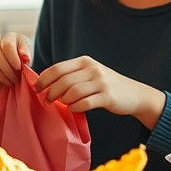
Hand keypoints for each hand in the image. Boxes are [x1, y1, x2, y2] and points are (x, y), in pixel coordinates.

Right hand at [0, 32, 31, 97]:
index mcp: (11, 38)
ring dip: (6, 72)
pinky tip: (7, 81)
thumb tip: (25, 57)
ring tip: (15, 79)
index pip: (8, 44)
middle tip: (19, 76)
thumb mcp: (29, 60)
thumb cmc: (24, 69)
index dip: (13, 57)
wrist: (17, 83)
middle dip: (11, 66)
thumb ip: (27, 56)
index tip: (20, 67)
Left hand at [35, 55, 165, 127]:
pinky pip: (85, 103)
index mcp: (84, 61)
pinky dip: (75, 107)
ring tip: (62, 104)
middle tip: (47, 100)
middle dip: (51, 92)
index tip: (37, 88)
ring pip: (72, 92)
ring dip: (63, 100)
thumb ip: (71, 75)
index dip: (43, 79)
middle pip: (62, 81)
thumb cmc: (105, 86)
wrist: (134, 94)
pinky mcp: (108, 96)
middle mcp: (92, 69)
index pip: (57, 68)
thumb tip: (44, 83)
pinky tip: (74, 109)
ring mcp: (101, 82)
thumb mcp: (89, 74)